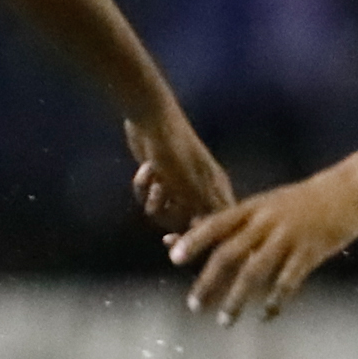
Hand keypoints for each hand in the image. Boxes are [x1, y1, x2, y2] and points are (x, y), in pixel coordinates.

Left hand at [125, 114, 232, 230]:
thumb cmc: (175, 151)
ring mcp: (178, 183)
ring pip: (162, 211)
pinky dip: (142, 186)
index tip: (172, 241)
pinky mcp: (158, 176)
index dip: (193, 237)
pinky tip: (145, 169)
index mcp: (214, 190)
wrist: (151, 117)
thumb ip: (201, 211)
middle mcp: (199, 189)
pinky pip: (147, 196)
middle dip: (166, 214)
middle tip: (160, 196)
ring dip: (152, 198)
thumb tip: (208, 235)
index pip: (212, 226)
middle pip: (183, 223)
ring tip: (153, 180)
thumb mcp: (190, 185)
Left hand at [167, 168, 357, 323]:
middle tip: (194, 306)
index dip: (194, 240)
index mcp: (254, 208)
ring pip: (254, 271)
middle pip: (228, 253)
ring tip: (224, 321)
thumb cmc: (306, 200)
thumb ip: (241, 220)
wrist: (350, 188)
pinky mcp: (311, 250)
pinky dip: (274, 300)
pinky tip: (266, 317)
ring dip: (236, 299)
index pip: (216, 223)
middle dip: (208, 281)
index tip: (174, 257)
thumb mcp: (269, 202)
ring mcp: (288, 235)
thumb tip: (204, 234)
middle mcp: (266, 221)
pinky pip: (288, 280)